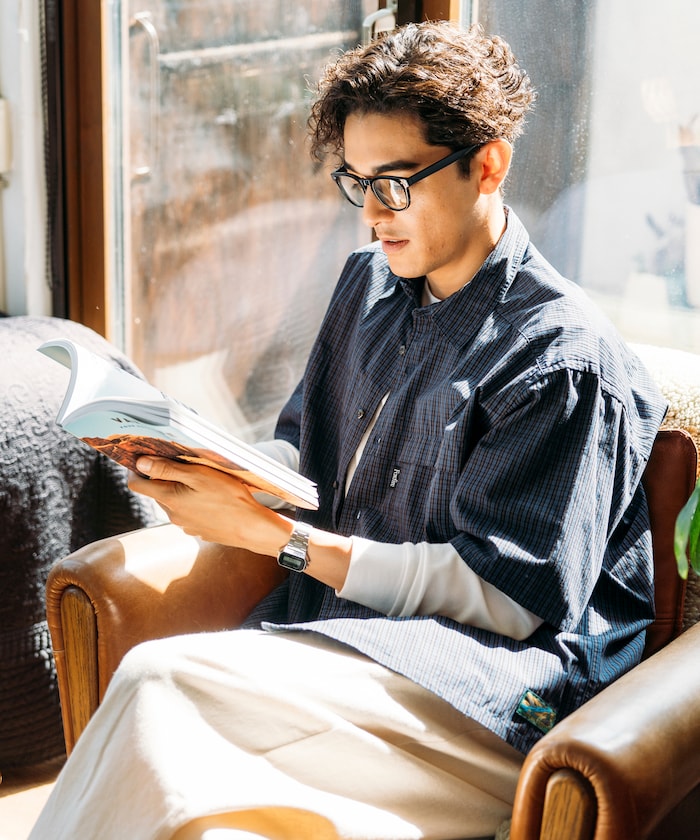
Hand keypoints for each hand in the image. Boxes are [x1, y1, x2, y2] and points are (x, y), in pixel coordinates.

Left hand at [128, 457, 292, 555]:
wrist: (250, 527)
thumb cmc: (227, 497)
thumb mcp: (198, 475)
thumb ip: (167, 469)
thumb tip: (140, 464)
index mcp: (168, 498)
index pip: (136, 484)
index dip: (136, 469)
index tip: (145, 457)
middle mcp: (172, 514)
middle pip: (156, 492)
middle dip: (164, 477)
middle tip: (184, 465)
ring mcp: (185, 525)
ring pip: (174, 502)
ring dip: (181, 491)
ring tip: (204, 482)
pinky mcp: (198, 530)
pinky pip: (189, 513)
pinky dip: (194, 503)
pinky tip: (212, 499)